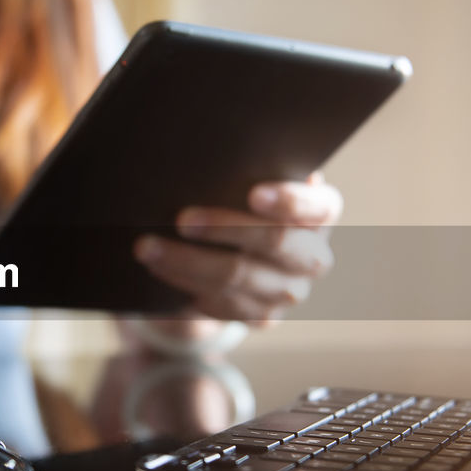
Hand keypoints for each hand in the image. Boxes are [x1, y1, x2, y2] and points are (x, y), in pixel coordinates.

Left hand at [133, 173, 340, 325]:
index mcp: (322, 213)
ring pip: (237, 278)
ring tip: (148, 247)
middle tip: (180, 219)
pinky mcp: (263, 317)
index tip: (254, 194)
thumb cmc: (244, 201)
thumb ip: (251, 170)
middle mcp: (313, 257)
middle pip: (273, 243)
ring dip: (187, 262)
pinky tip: (159, 268)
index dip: (289, 202)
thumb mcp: (253, 181)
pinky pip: (221, 304)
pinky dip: (185, 284)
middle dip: (223, 228)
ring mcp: (290, 292)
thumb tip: (219, 153)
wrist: (243, 253)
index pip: (317, 207)